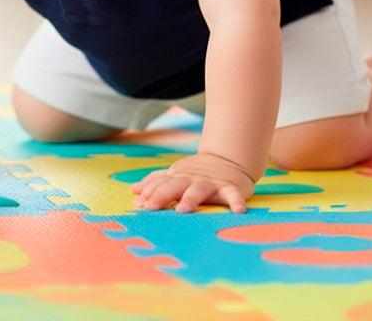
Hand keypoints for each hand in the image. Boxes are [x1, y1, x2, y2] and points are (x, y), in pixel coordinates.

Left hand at [131, 152, 255, 212]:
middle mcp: (191, 179)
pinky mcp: (231, 188)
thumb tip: (133, 191)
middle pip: (174, 186)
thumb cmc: (196, 173)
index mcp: (177, 178)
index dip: (149, 193)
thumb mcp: (174, 175)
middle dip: (161, 195)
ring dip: (190, 199)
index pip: (160, 184)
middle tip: (150, 207)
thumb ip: (155, 182)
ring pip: (199, 190)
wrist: (227, 160)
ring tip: (182, 209)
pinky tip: (238, 211)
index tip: (139, 205)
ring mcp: (211, 183)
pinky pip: (234, 195)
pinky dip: (236, 202)